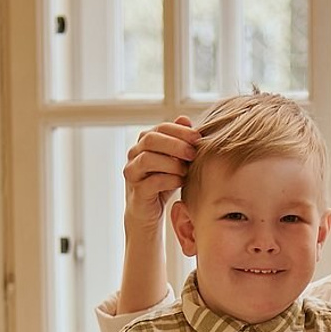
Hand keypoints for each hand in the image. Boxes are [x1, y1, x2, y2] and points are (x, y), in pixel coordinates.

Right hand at [123, 117, 198, 232]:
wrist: (150, 212)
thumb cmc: (165, 183)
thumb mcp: (176, 160)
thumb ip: (180, 141)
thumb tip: (185, 119)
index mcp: (144, 142)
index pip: (161, 127)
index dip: (180, 131)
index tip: (198, 138)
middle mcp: (134, 154)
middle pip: (151, 139)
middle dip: (175, 145)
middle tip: (193, 153)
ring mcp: (132, 173)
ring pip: (147, 159)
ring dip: (171, 163)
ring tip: (186, 170)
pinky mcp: (137, 192)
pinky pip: (151, 182)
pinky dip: (169, 180)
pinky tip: (180, 182)